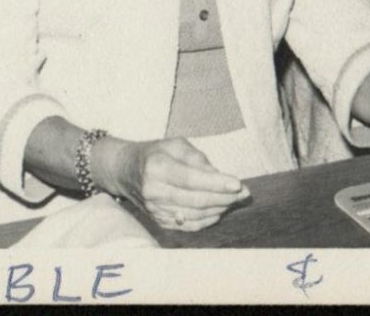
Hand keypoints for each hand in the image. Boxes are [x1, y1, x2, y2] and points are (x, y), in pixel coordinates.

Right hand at [108, 138, 248, 231]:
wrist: (125, 171)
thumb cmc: (156, 153)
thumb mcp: (176, 145)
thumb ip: (198, 159)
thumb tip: (221, 177)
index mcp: (157, 167)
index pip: (191, 179)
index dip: (217, 183)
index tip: (238, 184)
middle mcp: (154, 191)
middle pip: (196, 200)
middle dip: (224, 198)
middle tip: (244, 193)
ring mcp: (155, 210)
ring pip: (195, 215)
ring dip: (220, 209)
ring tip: (235, 200)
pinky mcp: (159, 221)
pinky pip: (189, 225)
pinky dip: (208, 220)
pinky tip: (219, 210)